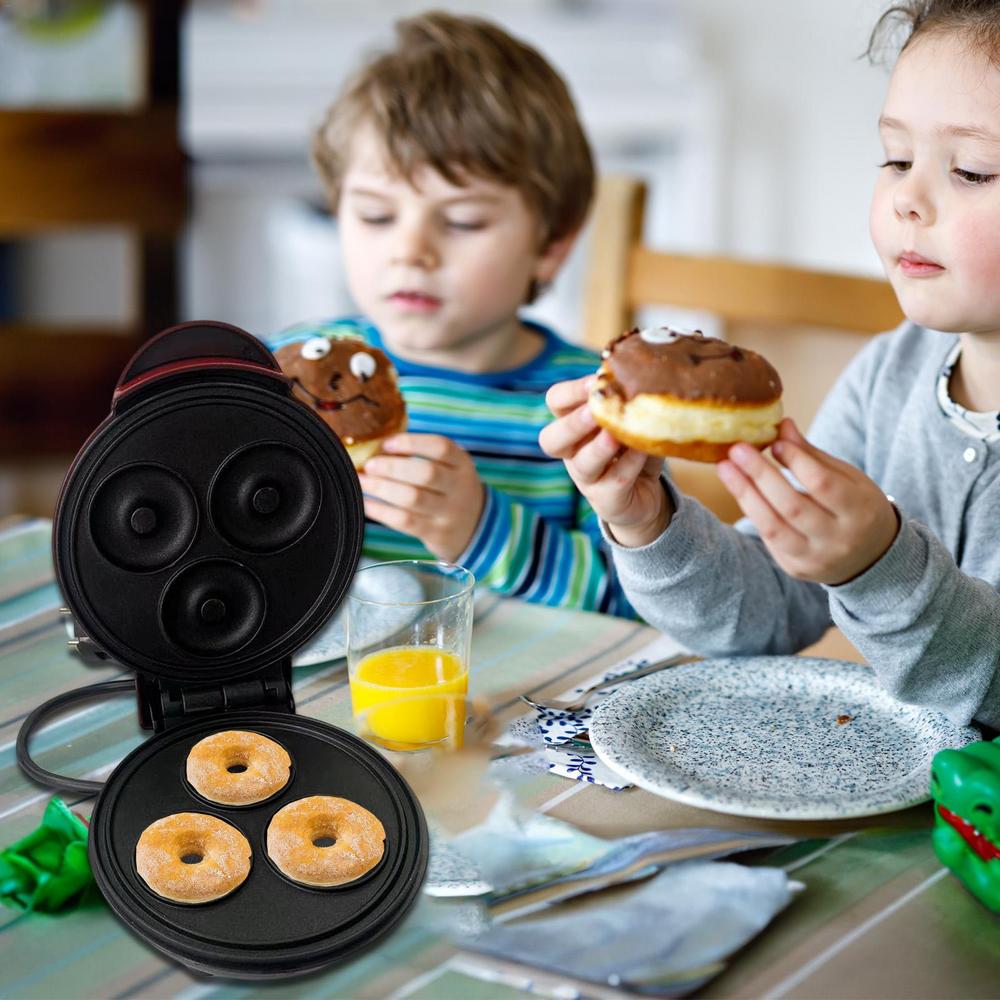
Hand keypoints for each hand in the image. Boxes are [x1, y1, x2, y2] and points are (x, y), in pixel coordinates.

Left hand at [358, 433, 483, 560]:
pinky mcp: (435, 533)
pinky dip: (381, 511)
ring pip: (413, 499)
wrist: (473, 527)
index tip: (387, 443)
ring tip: (363, 481)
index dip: (412, 443)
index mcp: (461, 464)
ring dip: (382, 488)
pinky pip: (405, 521)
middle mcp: (459, 487)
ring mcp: (448, 512)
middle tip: (370, 464)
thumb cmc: (449, 488)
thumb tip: (376, 447)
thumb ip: (422, 455)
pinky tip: (367, 503)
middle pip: (426, 474)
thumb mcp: (450, 467)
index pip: (441, 448)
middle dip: (392, 467)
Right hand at [538, 375, 669, 547]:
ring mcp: (587, 479)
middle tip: (593, 411)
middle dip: (572, 424)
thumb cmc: (633, 449)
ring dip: (598, 447)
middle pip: (552, 439)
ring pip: (582, 464)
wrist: (645, 495)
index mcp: (573, 426)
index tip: (595, 381)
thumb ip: (630, 403)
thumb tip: (642, 375)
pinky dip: (629, 463)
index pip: (555, 402)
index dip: (570, 392)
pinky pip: (614, 480)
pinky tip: (643, 450)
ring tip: (614, 434)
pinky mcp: (606, 499)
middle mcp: (572, 453)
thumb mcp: (630, 421)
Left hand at [716, 418, 898, 584]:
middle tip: (736, 449)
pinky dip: (753, 512)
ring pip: (773, 527)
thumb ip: (812, 456)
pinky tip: (739, 490)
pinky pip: (768, 539)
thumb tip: (782, 425)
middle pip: (793, 506)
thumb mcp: (847, 477)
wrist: (870, 556)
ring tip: (725, 468)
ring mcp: (816, 558)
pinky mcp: (796, 568)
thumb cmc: (855, 506)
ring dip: (745, 494)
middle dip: (760, 475)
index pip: (823, 484)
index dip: (797, 461)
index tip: (774, 441)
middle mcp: (839, 539)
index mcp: (860, 511)